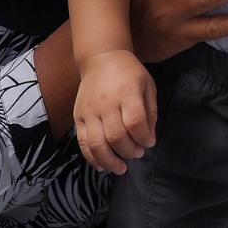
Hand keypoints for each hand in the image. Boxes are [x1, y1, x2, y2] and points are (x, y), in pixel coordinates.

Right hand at [74, 49, 156, 174]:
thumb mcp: (147, 85)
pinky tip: (102, 166)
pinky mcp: (78, 117)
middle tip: (138, 154)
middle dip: (129, 151)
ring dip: (110, 161)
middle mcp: (106, 103)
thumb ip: (150, 111)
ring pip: (96, 144)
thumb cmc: (129, 72)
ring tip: (121, 168)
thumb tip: (149, 137)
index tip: (149, 143)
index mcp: (127, 93)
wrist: (101, 58)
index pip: (135, 122)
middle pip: (116, 137)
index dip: (144, 138)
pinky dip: (92, 158)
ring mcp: (89, 111)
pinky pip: (83, 142)